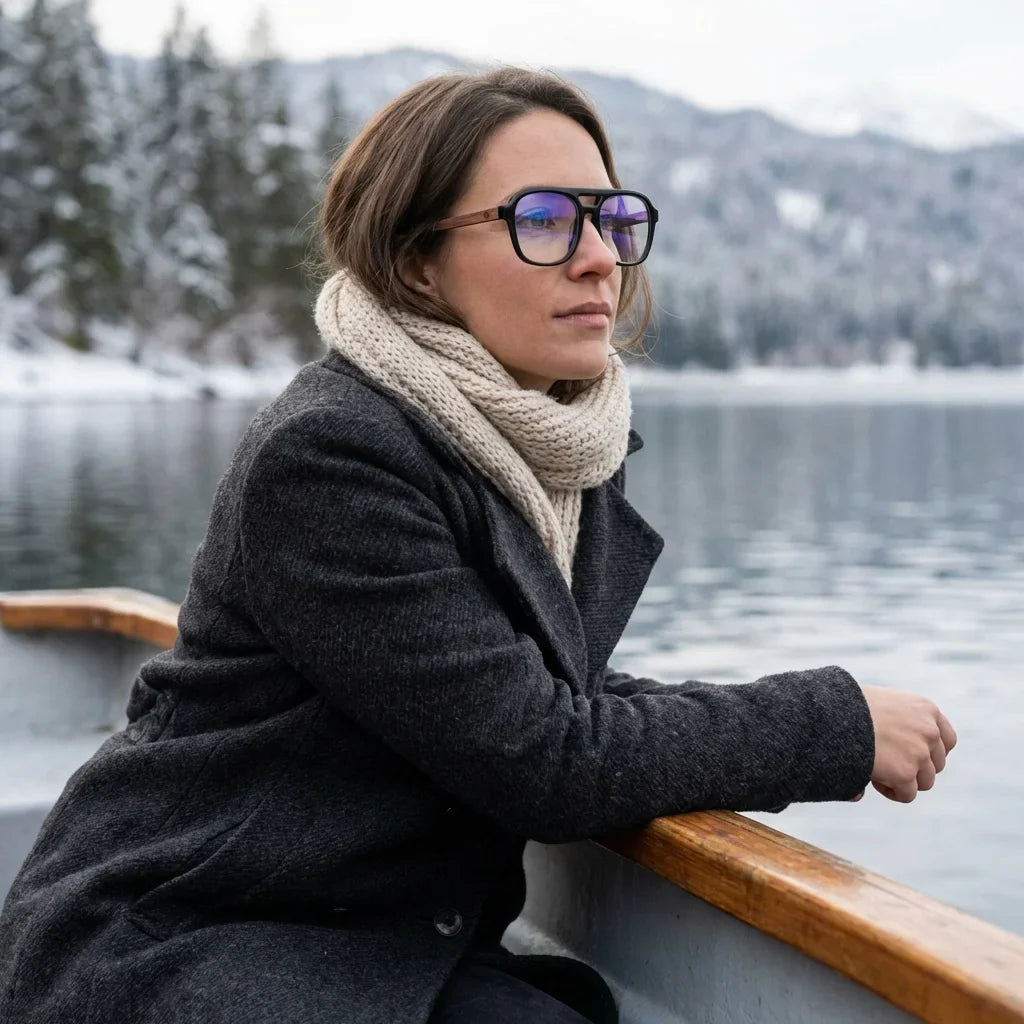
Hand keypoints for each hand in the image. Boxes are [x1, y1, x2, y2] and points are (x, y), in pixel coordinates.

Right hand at [859, 685, 956, 802]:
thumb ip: (899, 724)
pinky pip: (907, 794)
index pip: (947, 739)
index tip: (912, 756)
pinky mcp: (906, 772)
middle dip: (915, 767)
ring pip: (924, 781)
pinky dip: (892, 792)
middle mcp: (929, 730)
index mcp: (926, 709)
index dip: (931, 752)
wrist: (832, 714)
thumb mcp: (883, 704)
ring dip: (904, 781)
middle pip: (936, 763)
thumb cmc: (848, 706)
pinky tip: (873, 779)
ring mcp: (920, 752)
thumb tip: (906, 757)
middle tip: (886, 763)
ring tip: (878, 771)